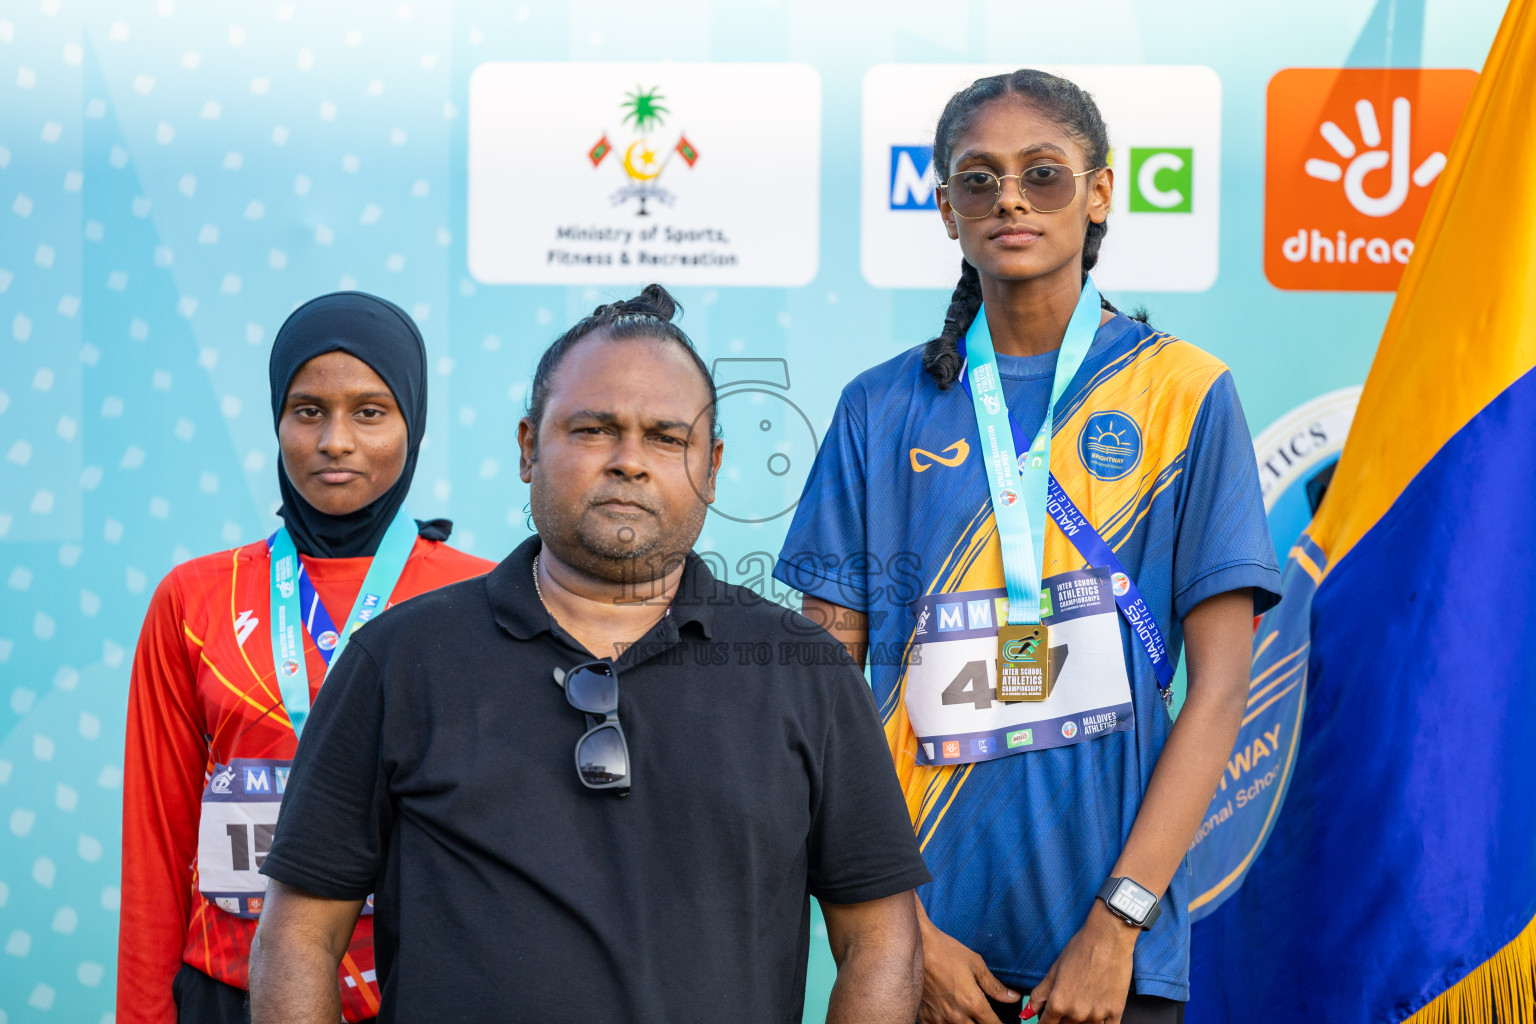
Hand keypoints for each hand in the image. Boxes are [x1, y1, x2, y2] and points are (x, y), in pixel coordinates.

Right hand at [917, 913, 1018, 1023]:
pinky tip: (947, 1016)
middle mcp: (956, 1015)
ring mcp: (939, 1018)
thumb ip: (994, 985)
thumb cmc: (946, 951)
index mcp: (972, 1002)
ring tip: (966, 1015)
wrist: (916, 946)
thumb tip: (1013, 998)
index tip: (1003, 1023)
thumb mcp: (975, 964)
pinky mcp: (925, 1016)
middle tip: (983, 1017)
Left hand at [1029, 903, 1136, 1023]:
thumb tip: (1027, 1013)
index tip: (1047, 1019)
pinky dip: (1100, 1023)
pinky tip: (1098, 1011)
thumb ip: (1040, 994)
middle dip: (1063, 1019)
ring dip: (1081, 1020)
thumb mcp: (1054, 970)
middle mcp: (1076, 1013)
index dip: (1045, 1022)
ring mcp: (1097, 1015)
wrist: (1109, 939)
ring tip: (1084, 998)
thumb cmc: (1081, 949)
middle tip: (1070, 999)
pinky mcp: (1115, 1012)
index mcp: (1058, 1003)